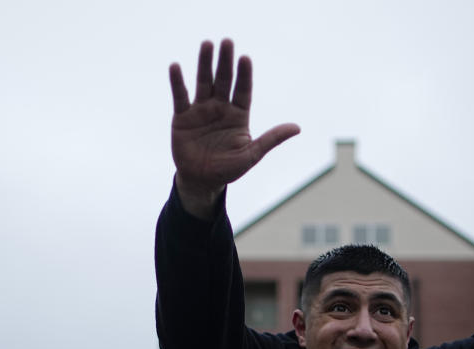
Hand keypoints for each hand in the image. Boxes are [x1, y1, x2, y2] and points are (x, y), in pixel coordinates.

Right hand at [169, 39, 299, 218]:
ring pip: (203, 82)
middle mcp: (221, 108)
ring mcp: (201, 110)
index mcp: (239, 115)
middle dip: (225, 62)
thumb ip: (271, 139)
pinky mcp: (182, 117)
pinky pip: (180, 96)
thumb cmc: (228, 169)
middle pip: (224, 81)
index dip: (244, 75)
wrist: (202, 181)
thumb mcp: (251, 155)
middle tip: (227, 42)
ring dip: (204, 63)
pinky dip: (177, 82)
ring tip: (207, 44)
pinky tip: (176, 66)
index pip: (243, 91)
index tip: (246, 58)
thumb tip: (297, 128)